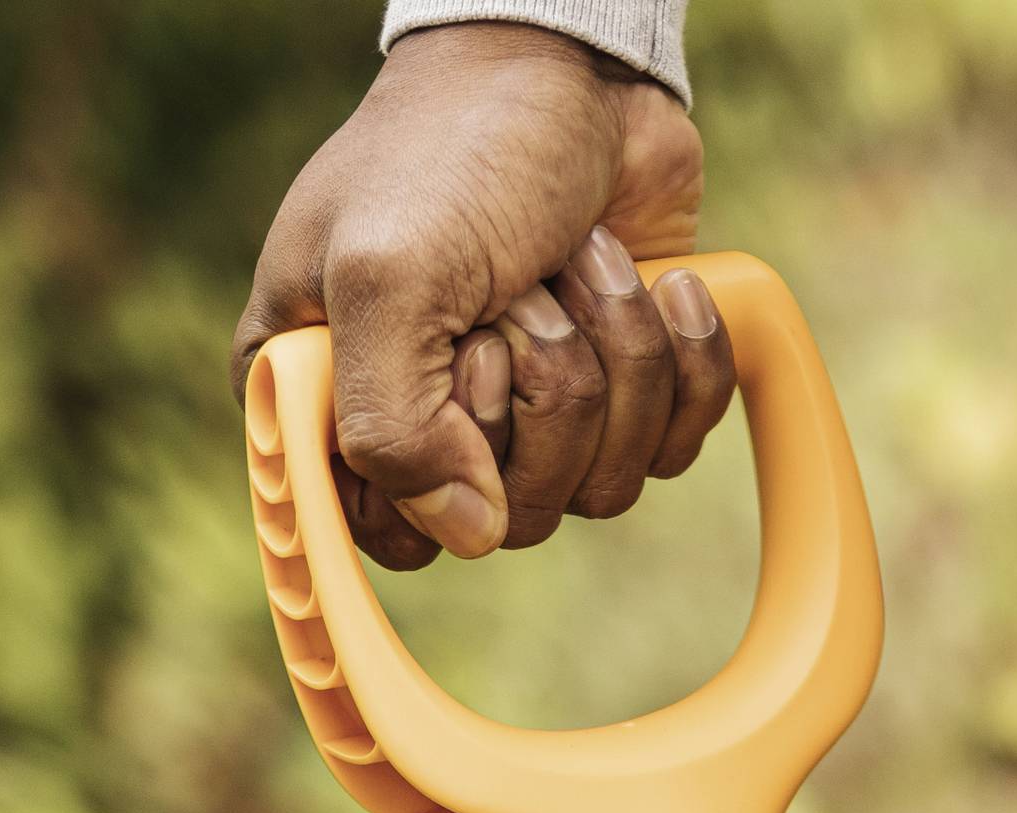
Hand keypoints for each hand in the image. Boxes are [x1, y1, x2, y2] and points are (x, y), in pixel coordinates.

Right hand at [230, 25, 735, 569]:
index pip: (387, 529)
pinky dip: (682, 363)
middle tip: (521, 291)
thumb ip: (395, 424)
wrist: (575, 73)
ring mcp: (530, 413)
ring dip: (617, 364)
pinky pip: (671, 450)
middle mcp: (430, 417)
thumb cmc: (458, 153)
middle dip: (544, 391)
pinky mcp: (619, 396)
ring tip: (584, 264)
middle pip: (515, 515)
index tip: (460, 371)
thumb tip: (466, 536)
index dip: (440, 473)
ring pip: (601, 487)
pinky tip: (663, 288)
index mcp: (335, 393)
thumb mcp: (391, 275)